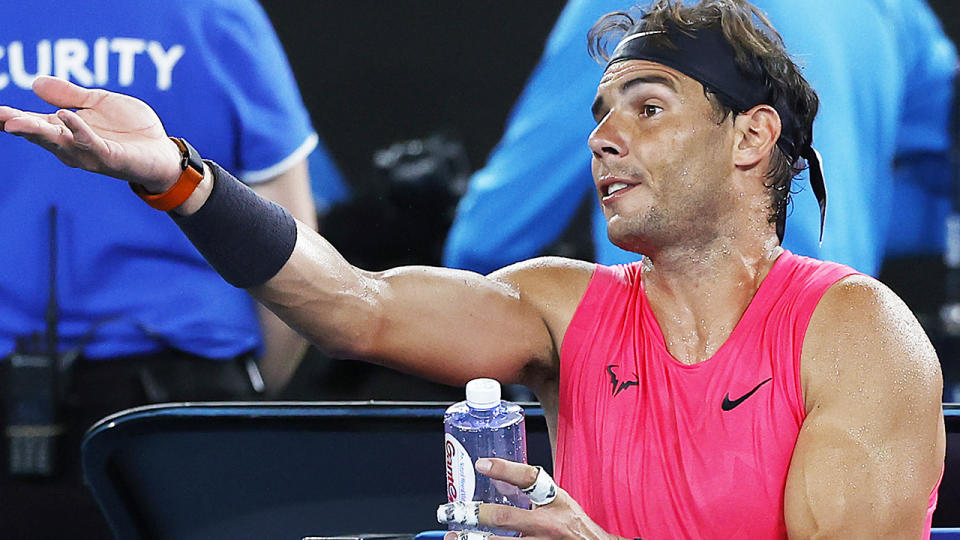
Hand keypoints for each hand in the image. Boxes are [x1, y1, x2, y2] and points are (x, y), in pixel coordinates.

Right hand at [0, 76, 181, 191]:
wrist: (162, 150)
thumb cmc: (130, 129)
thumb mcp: (98, 103)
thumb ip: (70, 94)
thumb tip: (35, 82)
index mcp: (66, 130)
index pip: (33, 122)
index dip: (11, 117)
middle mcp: (72, 145)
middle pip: (40, 135)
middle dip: (17, 126)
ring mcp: (90, 154)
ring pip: (59, 143)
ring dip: (38, 132)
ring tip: (15, 121)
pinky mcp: (111, 158)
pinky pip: (91, 144)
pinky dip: (77, 131)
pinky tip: (66, 117)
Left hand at [439, 458, 617, 539]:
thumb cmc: (574, 524)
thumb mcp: (560, 500)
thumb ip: (534, 490)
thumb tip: (499, 474)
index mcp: (554, 502)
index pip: (529, 479)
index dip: (504, 469)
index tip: (481, 464)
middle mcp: (546, 525)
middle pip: (504, 518)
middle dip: (474, 514)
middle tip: (450, 511)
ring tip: (453, 537)